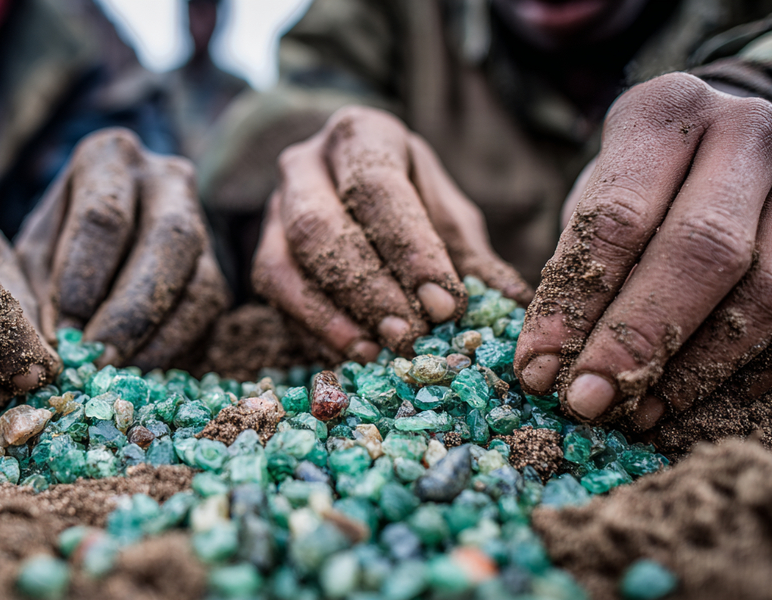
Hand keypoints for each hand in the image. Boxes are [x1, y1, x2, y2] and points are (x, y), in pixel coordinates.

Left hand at [15, 128, 229, 370]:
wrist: (96, 239)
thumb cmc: (54, 243)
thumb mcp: (33, 252)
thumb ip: (39, 292)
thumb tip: (57, 347)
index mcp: (110, 158)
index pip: (105, 217)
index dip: (82, 280)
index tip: (60, 331)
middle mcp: (167, 180)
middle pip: (169, 240)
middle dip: (132, 309)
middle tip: (98, 358)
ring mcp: (202, 225)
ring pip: (200, 281)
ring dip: (157, 336)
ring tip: (116, 373)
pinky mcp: (219, 273)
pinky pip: (207, 316)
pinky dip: (172, 350)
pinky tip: (138, 372)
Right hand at [251, 106, 532, 360]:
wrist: (353, 186)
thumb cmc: (412, 200)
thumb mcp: (447, 214)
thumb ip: (470, 257)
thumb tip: (509, 305)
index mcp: (360, 136)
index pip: (377, 189)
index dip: (409, 250)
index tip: (444, 303)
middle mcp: (304, 165)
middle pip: (319, 227)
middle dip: (365, 289)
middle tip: (408, 335)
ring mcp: (273, 209)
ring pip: (281, 265)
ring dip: (330, 317)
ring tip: (377, 351)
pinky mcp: (262, 252)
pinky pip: (274, 296)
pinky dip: (312, 331)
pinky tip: (352, 354)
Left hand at [514, 72, 771, 428]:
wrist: (723, 149)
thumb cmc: (637, 185)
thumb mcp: (590, 200)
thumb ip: (573, 271)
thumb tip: (547, 368)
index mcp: (668, 112)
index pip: (619, 216)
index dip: (575, 303)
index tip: (539, 367)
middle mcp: (748, 134)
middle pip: (704, 251)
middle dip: (638, 340)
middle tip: (588, 400)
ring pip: (771, 293)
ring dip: (698, 370)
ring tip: (637, 411)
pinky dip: (757, 372)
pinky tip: (700, 399)